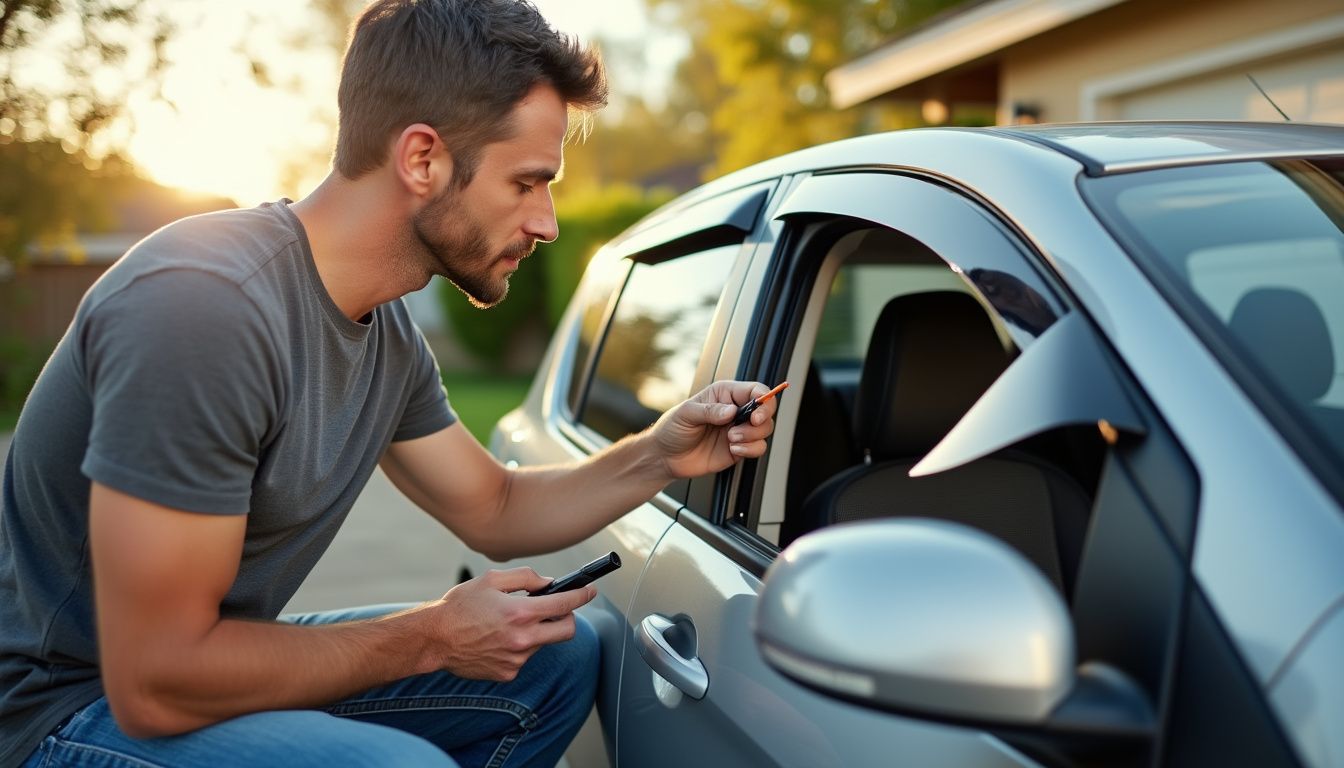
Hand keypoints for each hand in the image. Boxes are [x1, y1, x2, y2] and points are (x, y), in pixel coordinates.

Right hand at [424, 567, 595, 680]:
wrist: (433, 639)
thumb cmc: (459, 606)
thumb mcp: (491, 580)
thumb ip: (525, 578)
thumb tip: (548, 583)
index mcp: (520, 612)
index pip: (565, 604)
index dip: (582, 595)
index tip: (589, 591)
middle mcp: (522, 639)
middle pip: (566, 631)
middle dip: (567, 618)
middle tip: (556, 609)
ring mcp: (516, 659)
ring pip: (543, 642)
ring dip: (537, 631)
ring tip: (509, 623)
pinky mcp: (507, 673)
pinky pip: (524, 657)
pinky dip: (519, 646)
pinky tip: (498, 639)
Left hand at [651, 380, 777, 479]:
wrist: (665, 457)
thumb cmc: (672, 429)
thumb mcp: (686, 414)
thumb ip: (710, 410)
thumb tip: (731, 410)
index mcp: (725, 394)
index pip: (755, 390)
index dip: (763, 400)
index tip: (757, 413)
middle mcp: (735, 411)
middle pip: (766, 411)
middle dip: (761, 420)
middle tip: (747, 425)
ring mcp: (738, 430)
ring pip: (765, 430)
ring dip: (752, 436)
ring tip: (731, 439)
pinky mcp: (739, 449)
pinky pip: (757, 448)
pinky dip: (750, 450)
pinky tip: (734, 449)